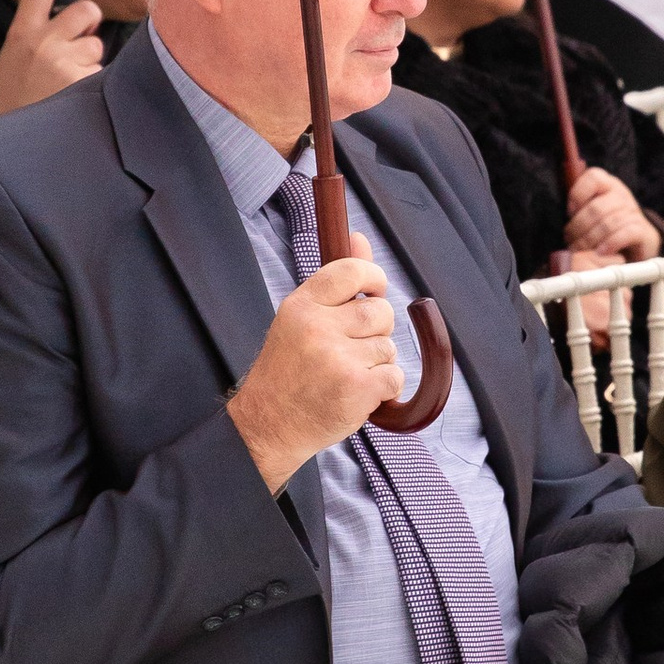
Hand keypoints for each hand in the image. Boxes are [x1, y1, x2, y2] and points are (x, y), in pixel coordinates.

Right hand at [0, 0, 104, 118]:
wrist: (11, 147)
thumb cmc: (16, 105)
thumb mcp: (13, 64)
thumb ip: (38, 40)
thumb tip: (78, 26)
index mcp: (20, 36)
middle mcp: (42, 43)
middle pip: (85, 11)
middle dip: (89, 25)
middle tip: (78, 48)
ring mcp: (63, 62)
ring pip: (96, 46)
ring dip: (89, 63)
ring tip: (67, 87)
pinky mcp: (83, 82)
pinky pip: (103, 74)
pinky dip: (96, 87)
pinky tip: (77, 102)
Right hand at [226, 256, 402, 490]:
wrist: (269, 426)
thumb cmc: (287, 372)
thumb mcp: (299, 320)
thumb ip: (334, 283)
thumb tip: (359, 237)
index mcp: (301, 306)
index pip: (351, 270)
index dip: (373, 277)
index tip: (374, 290)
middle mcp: (318, 328)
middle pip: (380, 311)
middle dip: (376, 330)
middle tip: (353, 347)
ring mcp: (338, 359)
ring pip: (389, 346)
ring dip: (377, 362)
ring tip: (348, 374)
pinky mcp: (357, 388)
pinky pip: (394, 375)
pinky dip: (384, 387)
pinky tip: (358, 393)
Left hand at [563, 165, 658, 266]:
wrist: (635, 248)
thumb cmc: (604, 231)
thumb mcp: (589, 216)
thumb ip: (577, 209)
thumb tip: (556, 212)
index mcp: (608, 185)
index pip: (594, 177)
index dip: (578, 194)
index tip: (569, 213)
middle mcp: (622, 195)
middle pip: (597, 207)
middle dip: (579, 228)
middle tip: (570, 242)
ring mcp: (635, 213)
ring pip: (609, 222)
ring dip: (591, 239)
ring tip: (581, 251)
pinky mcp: (644, 231)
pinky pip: (625, 234)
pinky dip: (610, 243)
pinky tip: (601, 253)